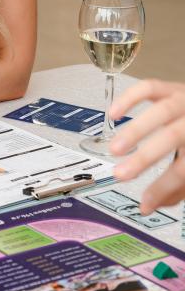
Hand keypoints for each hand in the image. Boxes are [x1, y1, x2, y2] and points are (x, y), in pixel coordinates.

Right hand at [109, 79, 184, 212]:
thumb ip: (176, 186)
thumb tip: (151, 203)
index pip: (184, 168)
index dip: (163, 187)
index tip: (145, 202)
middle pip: (173, 136)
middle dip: (145, 157)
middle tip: (121, 174)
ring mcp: (184, 100)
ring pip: (162, 110)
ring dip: (135, 131)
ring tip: (114, 149)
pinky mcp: (171, 88)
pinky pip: (149, 87)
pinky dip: (129, 98)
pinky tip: (113, 114)